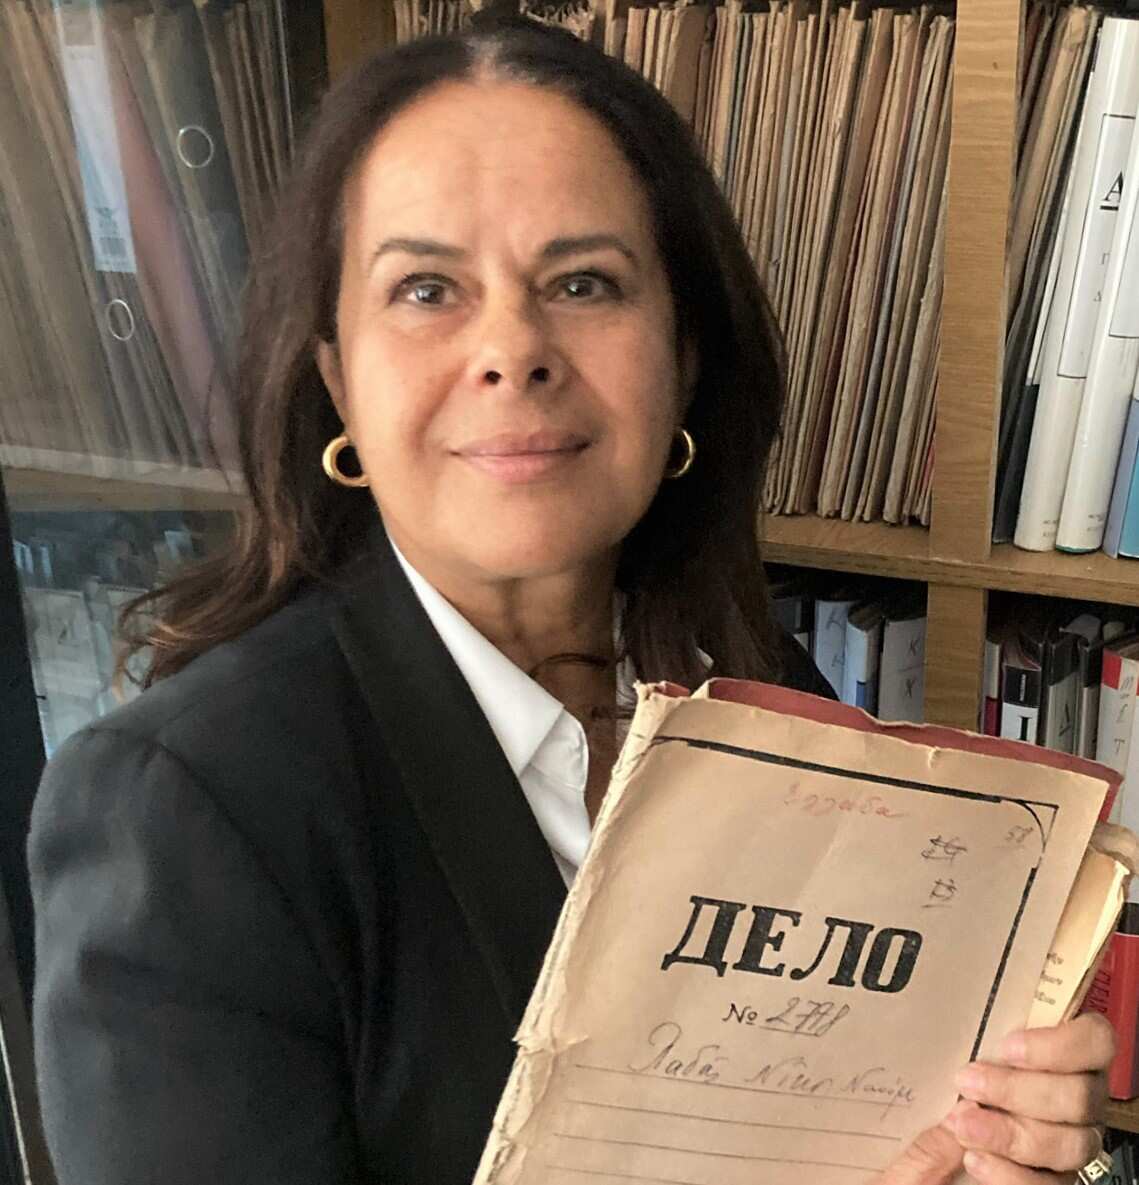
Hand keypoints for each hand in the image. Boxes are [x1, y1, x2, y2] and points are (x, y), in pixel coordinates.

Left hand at [944, 1013, 1112, 1183]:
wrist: (930, 1152)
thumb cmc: (948, 1086)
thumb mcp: (949, 1058)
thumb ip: (963, 1055)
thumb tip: (963, 1059)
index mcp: (1062, 1054)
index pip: (1095, 1040)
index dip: (1060, 1044)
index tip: (1007, 1048)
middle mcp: (1078, 1098)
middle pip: (1080, 1096)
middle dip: (1018, 1090)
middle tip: (968, 1083)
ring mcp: (1072, 1142)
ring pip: (1073, 1144)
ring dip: (1013, 1135)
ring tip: (965, 1127)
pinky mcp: (1058, 1179)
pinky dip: (1014, 1176)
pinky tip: (977, 1160)